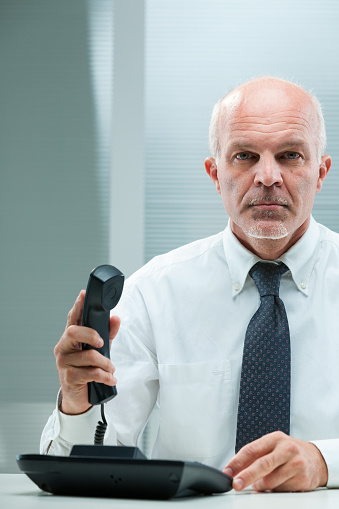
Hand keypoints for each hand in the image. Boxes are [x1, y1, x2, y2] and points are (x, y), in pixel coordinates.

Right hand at [54, 290, 120, 414]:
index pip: (72, 318)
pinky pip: (90, 373)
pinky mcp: (69, 377)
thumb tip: (116, 318)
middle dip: (91, 334)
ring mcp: (64, 362)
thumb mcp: (101, 350)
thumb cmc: (88, 369)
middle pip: (73, 331)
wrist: (79, 397)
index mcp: (71, 337)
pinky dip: (105, 376)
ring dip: (105, 363)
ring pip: (87, 355)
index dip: (77, 306)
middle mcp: (64, 347)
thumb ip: (108, 334)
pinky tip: (110, 379)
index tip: (83, 295)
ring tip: (111, 369)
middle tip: (102, 342)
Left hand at [223, 431, 327, 491]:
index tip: (227, 472)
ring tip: (259, 483)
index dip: (237, 462)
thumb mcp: (272, 447)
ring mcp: (296, 463)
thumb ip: (255, 457)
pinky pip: (281, 489)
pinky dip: (274, 489)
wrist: (315, 459)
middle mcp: (286, 448)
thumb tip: (234, 470)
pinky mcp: (302, 478)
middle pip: (262, 464)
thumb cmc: (288, 452)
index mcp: (274, 438)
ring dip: (260, 485)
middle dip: (246, 476)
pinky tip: (277, 483)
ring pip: (271, 480)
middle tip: (236, 484)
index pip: (251, 449)